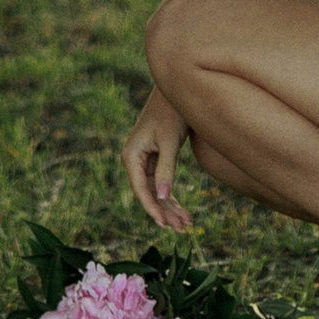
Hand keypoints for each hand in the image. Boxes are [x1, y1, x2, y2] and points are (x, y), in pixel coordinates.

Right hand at [121, 85, 193, 231]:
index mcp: (131, 155)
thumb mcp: (169, 141)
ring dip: (170, 207)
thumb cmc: (172, 112)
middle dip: (166, 212)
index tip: (166, 226)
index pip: (141, 190)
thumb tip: (163, 198)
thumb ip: (166, 170)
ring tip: (186, 224)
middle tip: (182, 229)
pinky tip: (184, 211)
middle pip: (149, 193)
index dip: (153, 209)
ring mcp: (144, 159)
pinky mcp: (155, 157)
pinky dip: (172, 196)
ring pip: (156, 191)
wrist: (178, 89)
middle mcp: (134, 159)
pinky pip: (162, 183)